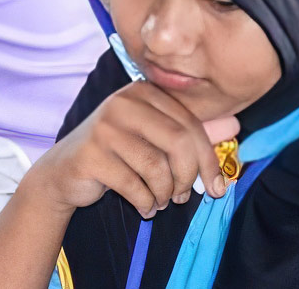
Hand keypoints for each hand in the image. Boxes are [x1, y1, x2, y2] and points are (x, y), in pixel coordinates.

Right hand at [27, 82, 239, 219]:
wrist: (64, 171)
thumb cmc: (116, 153)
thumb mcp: (153, 138)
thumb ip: (190, 131)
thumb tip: (234, 125)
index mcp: (141, 92)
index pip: (189, 124)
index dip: (209, 160)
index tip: (217, 188)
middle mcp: (122, 103)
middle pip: (178, 142)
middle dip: (188, 178)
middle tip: (183, 196)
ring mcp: (104, 127)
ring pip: (157, 167)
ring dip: (164, 194)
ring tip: (158, 200)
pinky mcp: (91, 155)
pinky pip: (135, 186)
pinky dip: (145, 203)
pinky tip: (142, 206)